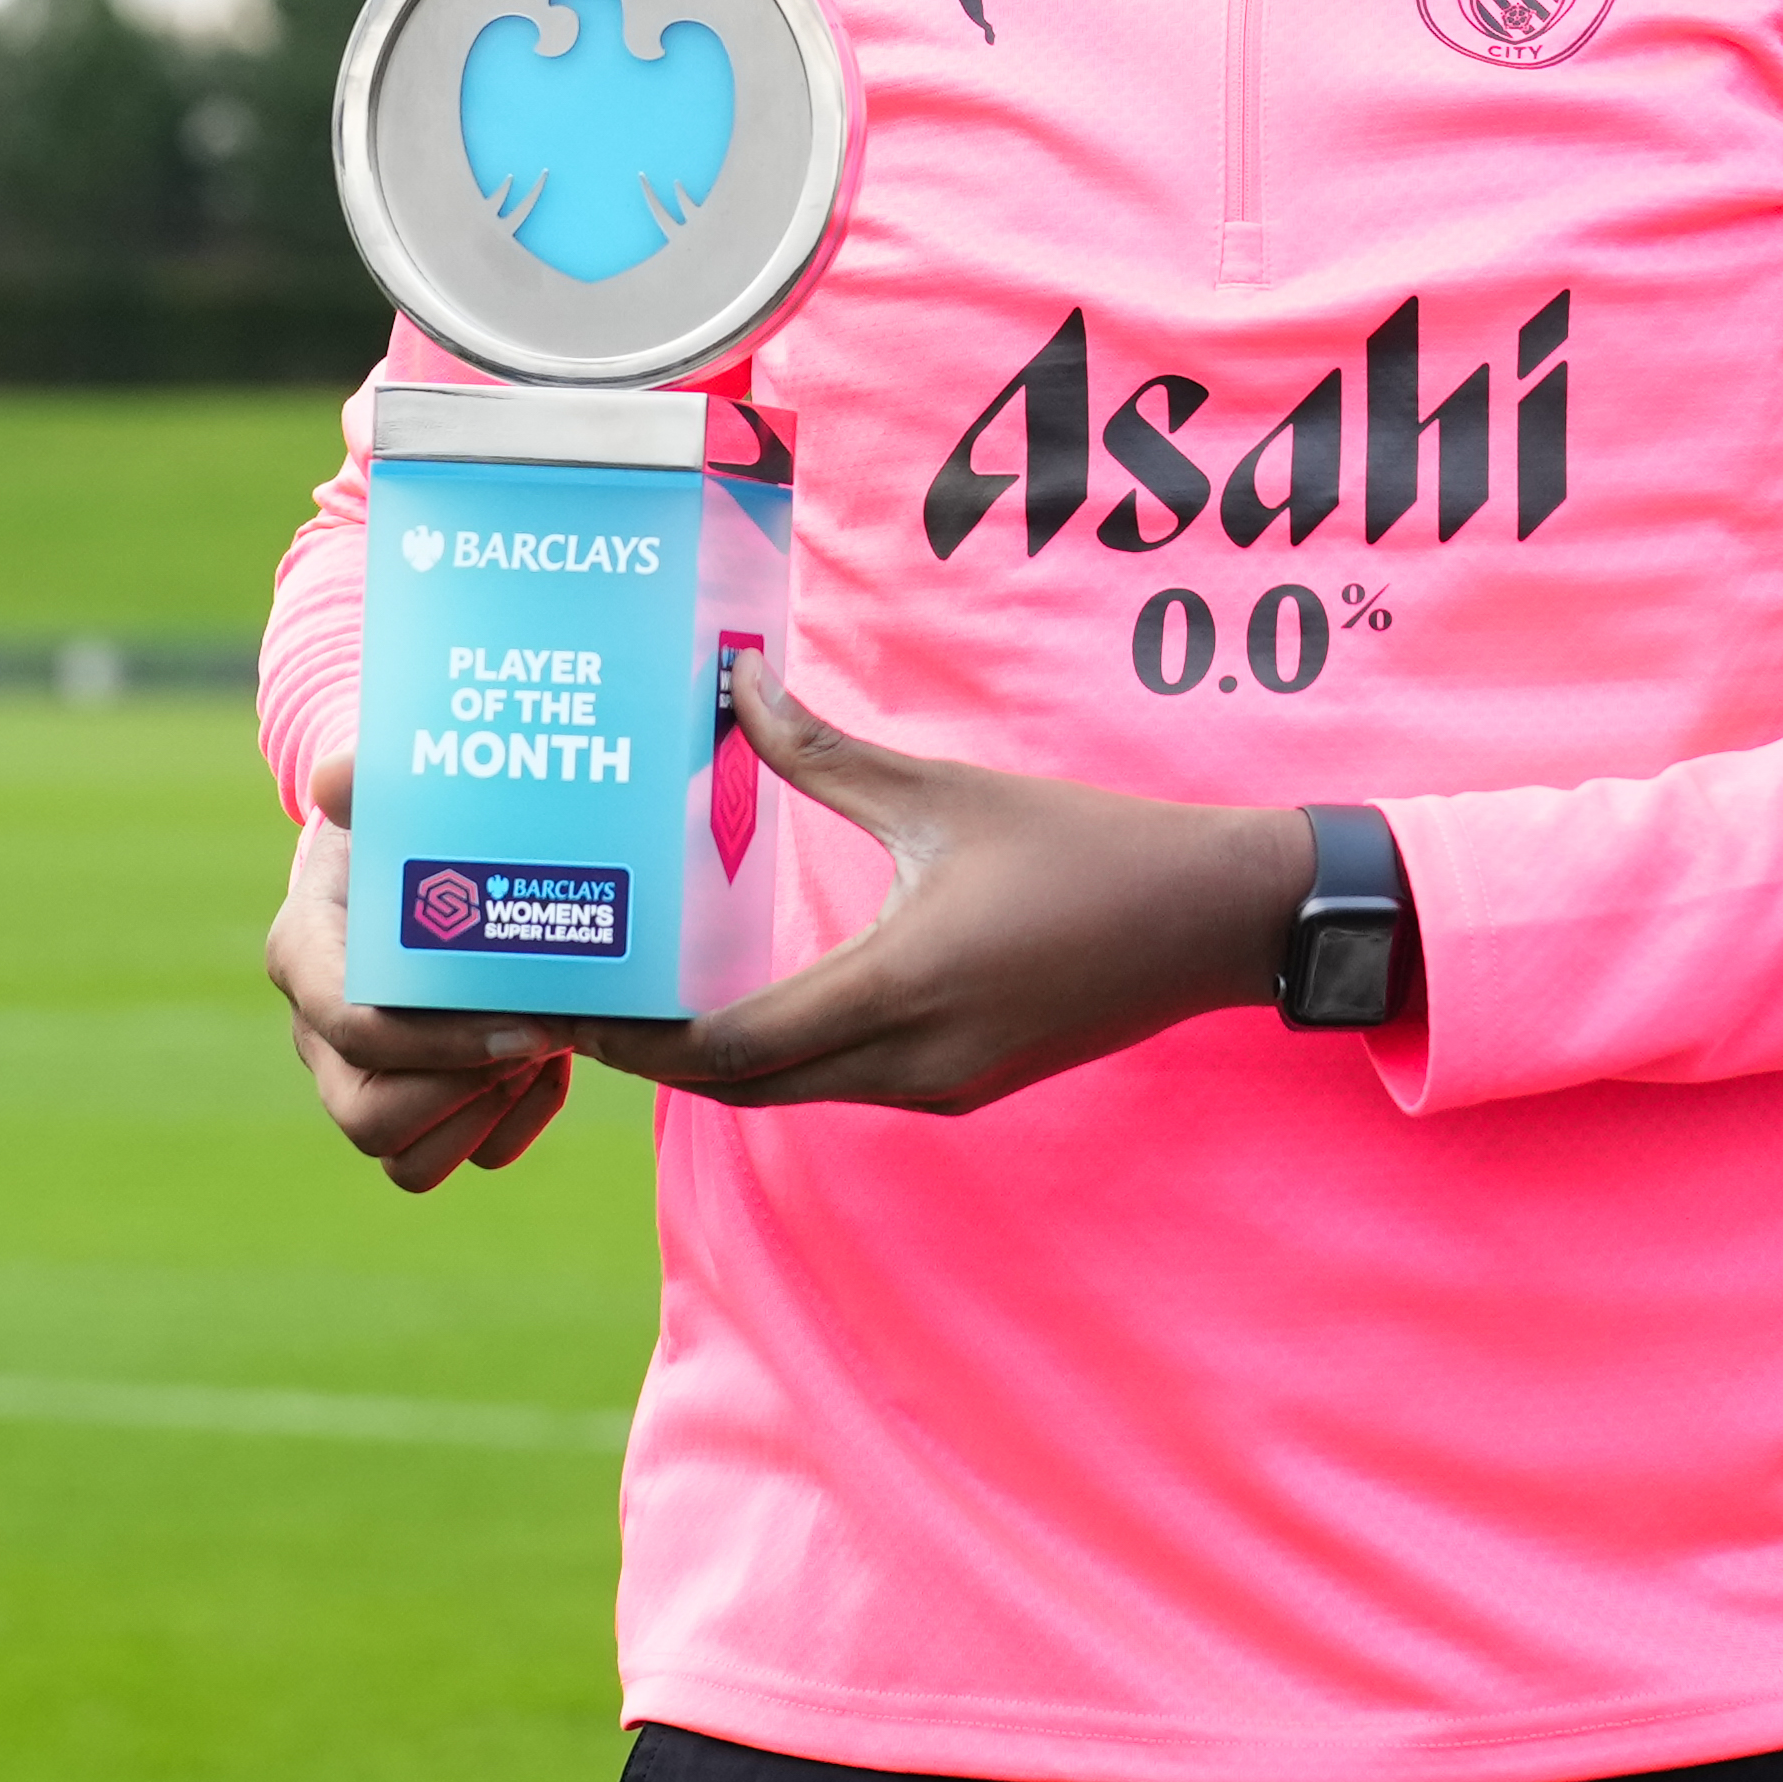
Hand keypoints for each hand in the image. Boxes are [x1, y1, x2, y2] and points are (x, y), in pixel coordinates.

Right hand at [263, 742, 584, 1190]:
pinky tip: (552, 1070)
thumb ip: (364, 776)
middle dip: (464, 1091)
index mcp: (305, 956)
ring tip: (544, 1053)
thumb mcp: (386, 787)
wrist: (422, 847)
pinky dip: (513, 1129)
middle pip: (368, 1117)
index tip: (527, 1026)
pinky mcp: (418, 1104)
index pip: (350, 1028)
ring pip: (409, 1160)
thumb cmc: (404, 815)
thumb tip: (337, 777)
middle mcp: (322, 1035)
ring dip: (486, 1118)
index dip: (436, 1043)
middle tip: (541, 1037)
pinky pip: (461, 1159)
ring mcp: (365, 1078)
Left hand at [566, 660, 1318, 1115]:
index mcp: (899, 986)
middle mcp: (911, 1060)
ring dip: (719, 1061)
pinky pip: (844, 1086)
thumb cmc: (1085, 848)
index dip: (640, 1038)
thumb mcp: (946, 793)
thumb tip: (737, 686)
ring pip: (793, 1094)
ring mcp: (940, 1087)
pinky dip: (784, 1058)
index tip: (572, 1003)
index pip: (733, 1046)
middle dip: (658, 1055)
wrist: (1210, 920)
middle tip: (588, 1000)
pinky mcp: (963, 1088)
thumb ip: (826, 754)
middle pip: (745, 1087)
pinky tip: (753, 1001)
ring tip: (651, 998)